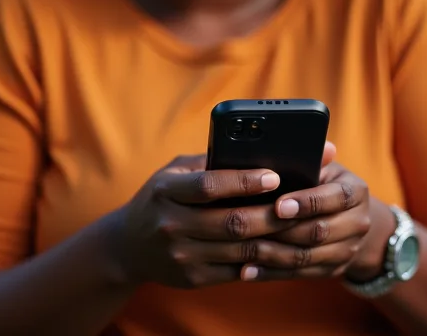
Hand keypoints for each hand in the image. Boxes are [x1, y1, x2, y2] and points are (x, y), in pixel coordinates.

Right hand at [111, 155, 298, 288]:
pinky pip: (232, 272)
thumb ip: (208, 162)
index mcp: (165, 190)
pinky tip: (277, 250)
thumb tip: (255, 147)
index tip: (274, 176)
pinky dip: (258, 262)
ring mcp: (180, 255)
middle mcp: (170, 223)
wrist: (127, 246)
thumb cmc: (160, 198)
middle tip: (299, 204)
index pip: (209, 186)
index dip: (244, 181)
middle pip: (230, 221)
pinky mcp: (190, 278)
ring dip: (272, 240)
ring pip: (237, 250)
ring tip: (298, 228)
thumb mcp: (174, 172)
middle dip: (270, 214)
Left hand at [236, 144, 393, 281]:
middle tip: (251, 227)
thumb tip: (303, 145)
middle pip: (318, 232)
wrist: (352, 218)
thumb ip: (313, 158)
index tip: (279, 205)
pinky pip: (299, 275)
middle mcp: (358, 224)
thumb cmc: (326, 182)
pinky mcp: (331, 271)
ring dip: (272, 255)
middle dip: (283, 230)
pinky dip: (271, 273)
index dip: (307, 202)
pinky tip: (247, 269)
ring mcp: (347, 251)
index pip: (335, 197)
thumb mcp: (324, 167)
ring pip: (307, 257)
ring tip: (244, 248)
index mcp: (356, 192)